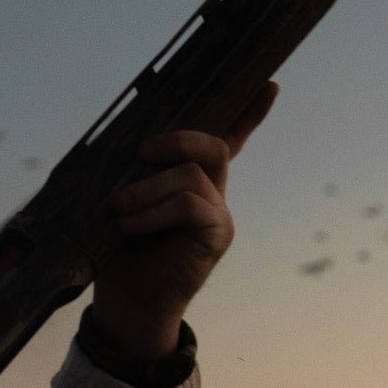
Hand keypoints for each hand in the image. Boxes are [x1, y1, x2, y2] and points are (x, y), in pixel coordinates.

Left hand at [90, 83, 278, 359]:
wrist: (128, 302)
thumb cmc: (119, 250)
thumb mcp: (122, 202)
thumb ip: (134, 172)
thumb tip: (126, 142)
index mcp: (191, 180)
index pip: (228, 141)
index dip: (249, 114)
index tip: (269, 84)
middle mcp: (212, 193)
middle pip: (212, 147)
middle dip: (176, 141)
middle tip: (140, 152)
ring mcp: (217, 214)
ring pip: (192, 176)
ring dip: (148, 187)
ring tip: (118, 208)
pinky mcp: (215, 235)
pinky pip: (190, 206)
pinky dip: (155, 211)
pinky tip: (130, 225)